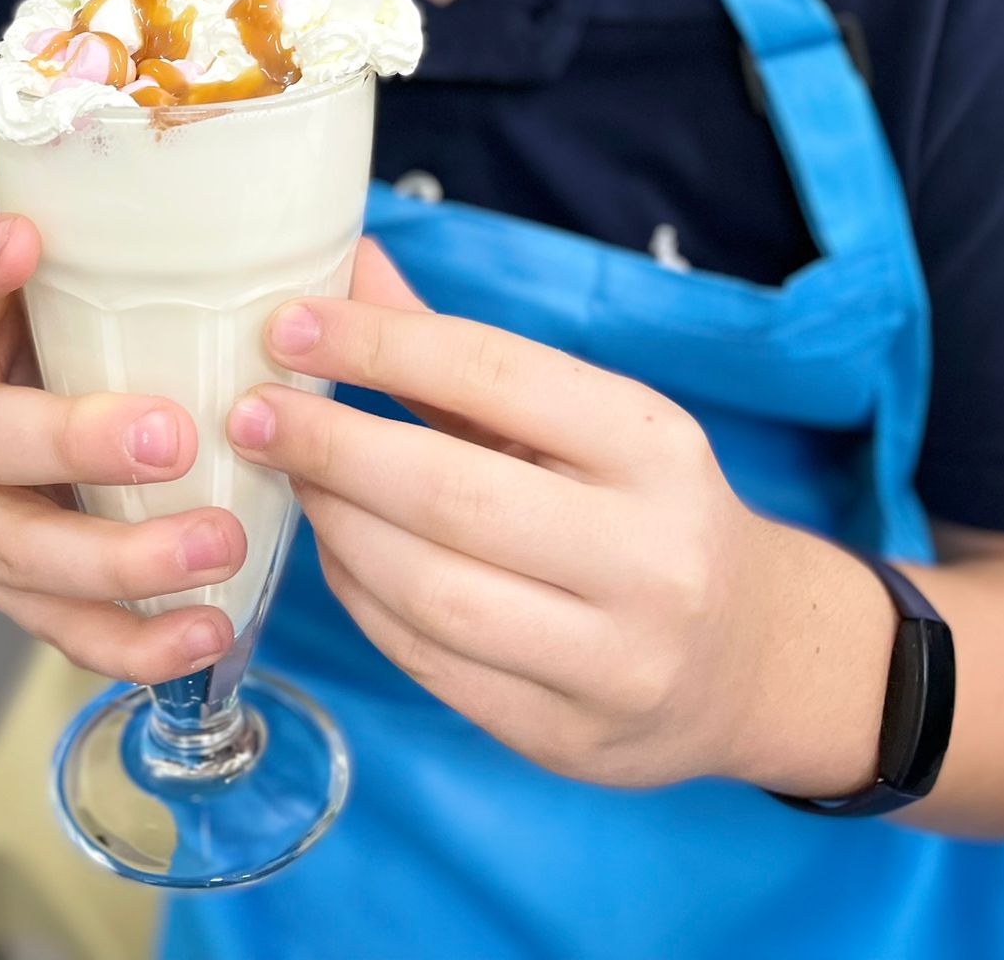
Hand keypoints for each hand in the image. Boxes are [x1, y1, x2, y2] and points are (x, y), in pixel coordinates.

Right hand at [0, 215, 246, 684]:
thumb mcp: (49, 291)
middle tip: (172, 439)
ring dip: (123, 562)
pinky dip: (136, 640)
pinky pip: (64, 628)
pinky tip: (206, 629)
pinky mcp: (7, 592)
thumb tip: (249, 222)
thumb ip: (102, 258)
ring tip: (216, 547)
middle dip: (79, 446)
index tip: (24, 241)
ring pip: (26, 556)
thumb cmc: (39, 345)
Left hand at [227, 243, 894, 794]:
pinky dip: (362, 599)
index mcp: (654, 444)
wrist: (753, 657)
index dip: (377, 345)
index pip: (494, 374)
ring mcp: (613, 659)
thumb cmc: (641, 507)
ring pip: (431, 590)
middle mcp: (649, 553)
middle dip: (331, 445)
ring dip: (337, 527)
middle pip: (451, 492)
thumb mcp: (578, 417)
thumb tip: (349, 264)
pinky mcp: (567, 737)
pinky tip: (335, 550)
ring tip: (290, 480)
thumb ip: (457, 351)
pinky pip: (431, 662)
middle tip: (251, 414)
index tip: (287, 325)